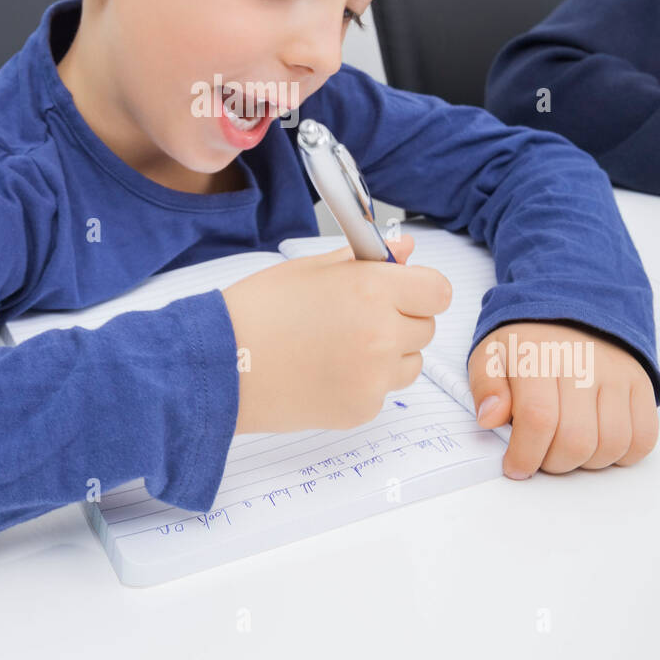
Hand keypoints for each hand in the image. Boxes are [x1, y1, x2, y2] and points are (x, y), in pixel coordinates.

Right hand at [223, 235, 451, 434]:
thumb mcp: (312, 268)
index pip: (438, 291)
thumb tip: (408, 250)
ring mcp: (374, 377)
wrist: (221, 363)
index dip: (421, 289)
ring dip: (390, 353)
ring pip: (410, 362)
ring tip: (340, 346)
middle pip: (427, 327)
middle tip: (358, 316)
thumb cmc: (259, 309)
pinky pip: (383, 390)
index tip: (404, 290)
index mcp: (372, 289)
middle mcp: (381, 334)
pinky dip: (364, 382)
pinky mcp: (362, 409)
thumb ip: (366, 259)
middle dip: (402, 319)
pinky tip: (325, 371)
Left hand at [468, 321, 658, 478]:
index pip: (538, 418)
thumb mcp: (491, 356)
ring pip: (610, 444)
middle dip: (552, 462)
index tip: (516, 466)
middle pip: (576, 440)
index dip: (525, 454)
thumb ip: (485, 387)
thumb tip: (491, 418)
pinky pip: (642, 437)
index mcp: (539, 354)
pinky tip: (597, 443)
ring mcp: (616, 374)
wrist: (567, 314)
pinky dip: (621, 454)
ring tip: (566, 447)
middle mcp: (583, 362)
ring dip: (585, 462)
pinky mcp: (639, 385)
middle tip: (540, 455)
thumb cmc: (527, 345)